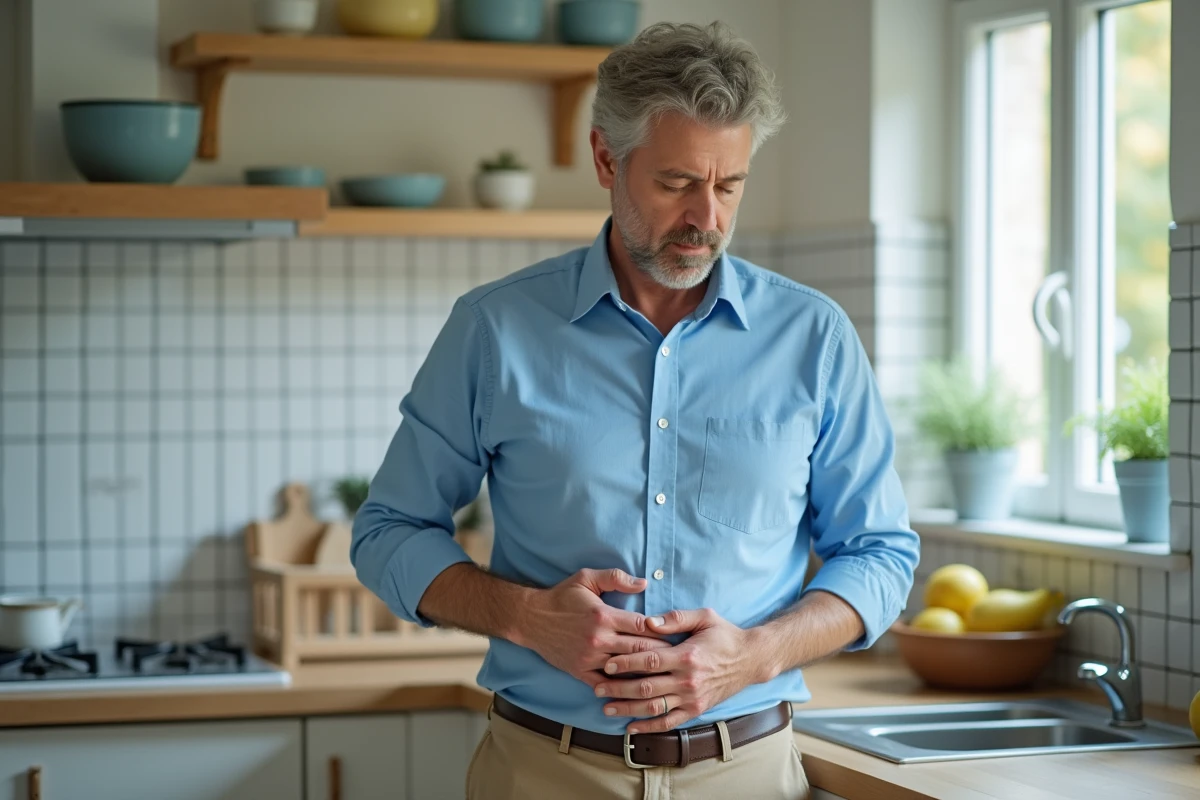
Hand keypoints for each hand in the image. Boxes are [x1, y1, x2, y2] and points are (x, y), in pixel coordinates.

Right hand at [515, 568, 671, 688]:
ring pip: (626, 669)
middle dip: (662, 654)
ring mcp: (590, 658)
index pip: (643, 625)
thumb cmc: (562, 597)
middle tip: (681, 658)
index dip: (663, 630)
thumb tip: (643, 583)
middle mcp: (599, 639)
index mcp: (604, 615)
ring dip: (646, 673)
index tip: (678, 634)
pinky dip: (622, 689)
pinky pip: (606, 684)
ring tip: (667, 676)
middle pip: (639, 649)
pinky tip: (638, 693)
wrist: (531, 619)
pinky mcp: (580, 672)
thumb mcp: (587, 578)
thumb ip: (616, 578)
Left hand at [593, 608, 767, 733]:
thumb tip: (648, 621)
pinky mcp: (696, 710)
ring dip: (628, 710)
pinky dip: (649, 727)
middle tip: (597, 688)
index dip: (625, 663)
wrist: (751, 659)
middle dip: (618, 689)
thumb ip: (675, 617)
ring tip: (607, 708)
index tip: (606, 664)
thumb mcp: (704, 617)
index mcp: (687, 655)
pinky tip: (631, 728)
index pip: (649, 661)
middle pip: (646, 687)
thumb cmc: (725, 634)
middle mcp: (688, 680)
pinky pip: (669, 722)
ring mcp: (692, 698)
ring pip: (654, 707)